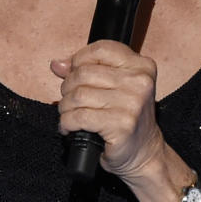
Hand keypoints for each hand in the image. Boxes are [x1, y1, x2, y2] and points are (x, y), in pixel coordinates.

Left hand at [52, 40, 164, 179]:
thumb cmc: (125, 117)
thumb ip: (85, 70)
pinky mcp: (121, 125)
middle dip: (68, 87)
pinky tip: (69, 127)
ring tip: (68, 114)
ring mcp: (132, 104)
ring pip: (78, 95)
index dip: (79, 59)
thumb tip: (57, 64)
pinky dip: (66, 122)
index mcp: (141, 66)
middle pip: (84, 72)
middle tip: (69, 99)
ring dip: (65, 107)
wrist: (143, 152)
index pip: (101, 49)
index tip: (72, 72)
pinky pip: (79, 116)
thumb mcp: (112, 87)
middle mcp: (140, 82)